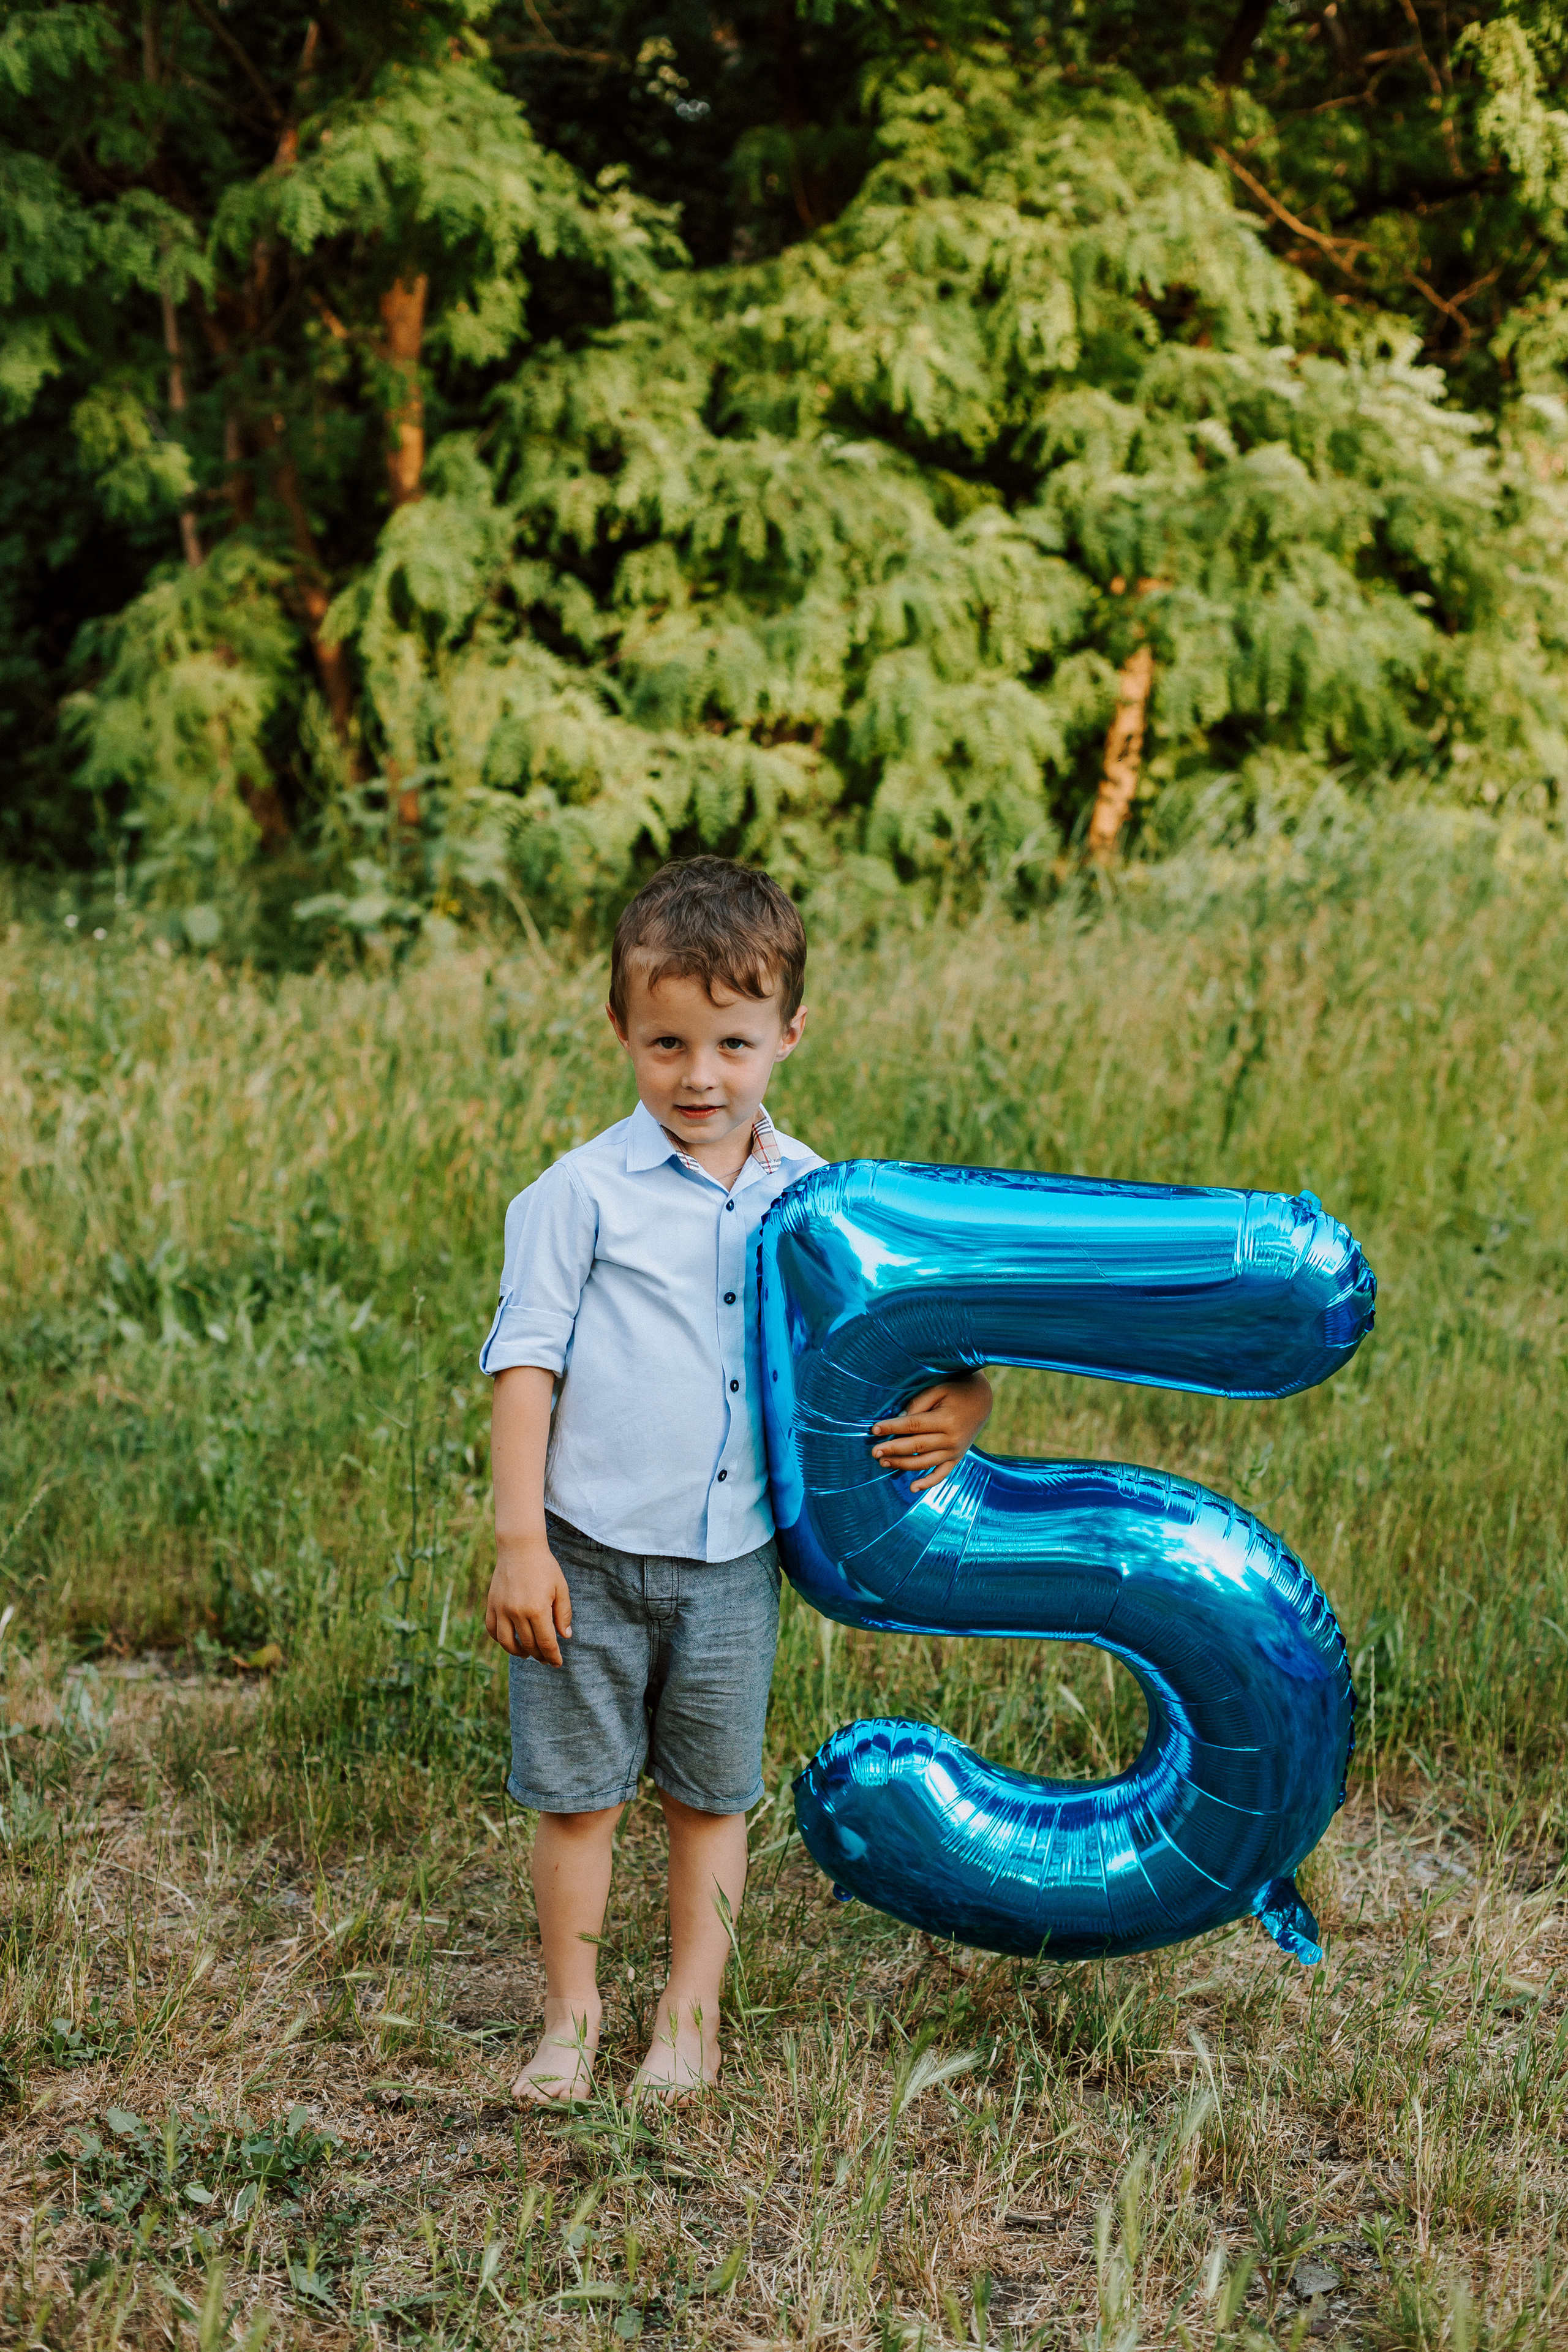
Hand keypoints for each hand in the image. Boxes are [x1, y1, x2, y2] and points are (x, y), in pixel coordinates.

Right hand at [486, 1533, 573, 1665]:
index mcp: (537, 1609)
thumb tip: (564, 1636)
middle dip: (540, 1656)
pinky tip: (510, 1641)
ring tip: (527, 1654)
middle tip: (546, 1659)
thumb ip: (563, 1614)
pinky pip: (492, 1630)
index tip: (557, 1663)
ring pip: (507, 1642)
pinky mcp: (491, 1604)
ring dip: (518, 1652)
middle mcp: (517, 1612)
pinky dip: (500, 1640)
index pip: (546, 1643)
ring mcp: (501, 1609)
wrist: (520, 1548)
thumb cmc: (544, 1567)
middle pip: (529, 1645)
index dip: (553, 1656)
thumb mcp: (561, 1588)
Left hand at [871, 1371, 992, 1492]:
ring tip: (883, 1463)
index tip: (875, 1429)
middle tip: (874, 1451)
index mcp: (946, 1420)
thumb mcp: (937, 1390)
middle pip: (916, 1446)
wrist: (982, 1401)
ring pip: (924, 1462)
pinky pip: (942, 1474)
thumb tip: (898, 1420)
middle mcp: (951, 1439)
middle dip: (893, 1449)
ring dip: (902, 1464)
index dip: (893, 1428)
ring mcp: (955, 1451)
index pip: (913, 1426)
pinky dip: (928, 1483)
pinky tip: (912, 1488)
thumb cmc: (956, 1391)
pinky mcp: (957, 1458)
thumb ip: (917, 1405)